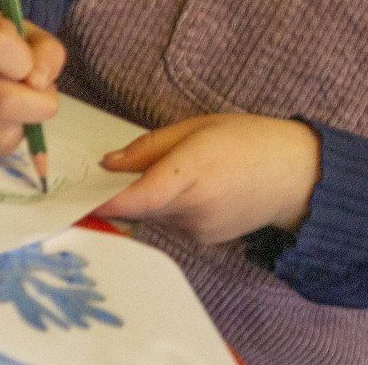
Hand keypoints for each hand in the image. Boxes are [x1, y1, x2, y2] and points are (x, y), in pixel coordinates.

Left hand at [92, 114, 321, 244]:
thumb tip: (108, 164)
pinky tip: (197, 190)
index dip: (104, 202)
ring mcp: (198, 229)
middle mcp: (193, 207)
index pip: (139, 196)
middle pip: (138, 207)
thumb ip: (150, 146)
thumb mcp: (198, 126)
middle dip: (122, 192)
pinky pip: (170, 224)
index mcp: (193, 170)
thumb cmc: (249, 140)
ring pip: (152, 216)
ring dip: (150, 198)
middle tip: (116, 174)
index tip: (72, 202)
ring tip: (183, 173)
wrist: (295, 176)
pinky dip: (169, 208)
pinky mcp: (202, 240)